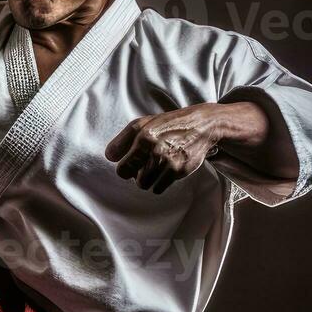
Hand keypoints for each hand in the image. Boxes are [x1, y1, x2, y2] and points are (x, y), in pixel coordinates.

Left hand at [104, 104, 227, 193]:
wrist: (202, 126)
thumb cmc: (168, 125)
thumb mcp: (142, 124)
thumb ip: (122, 140)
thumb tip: (109, 157)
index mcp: (143, 136)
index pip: (122, 167)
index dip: (124, 167)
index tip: (129, 164)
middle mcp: (155, 149)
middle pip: (131, 177)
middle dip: (135, 173)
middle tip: (143, 165)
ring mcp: (168, 161)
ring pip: (144, 184)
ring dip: (147, 179)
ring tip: (155, 166)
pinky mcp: (179, 171)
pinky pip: (158, 188)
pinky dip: (159, 182)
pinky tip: (166, 170)